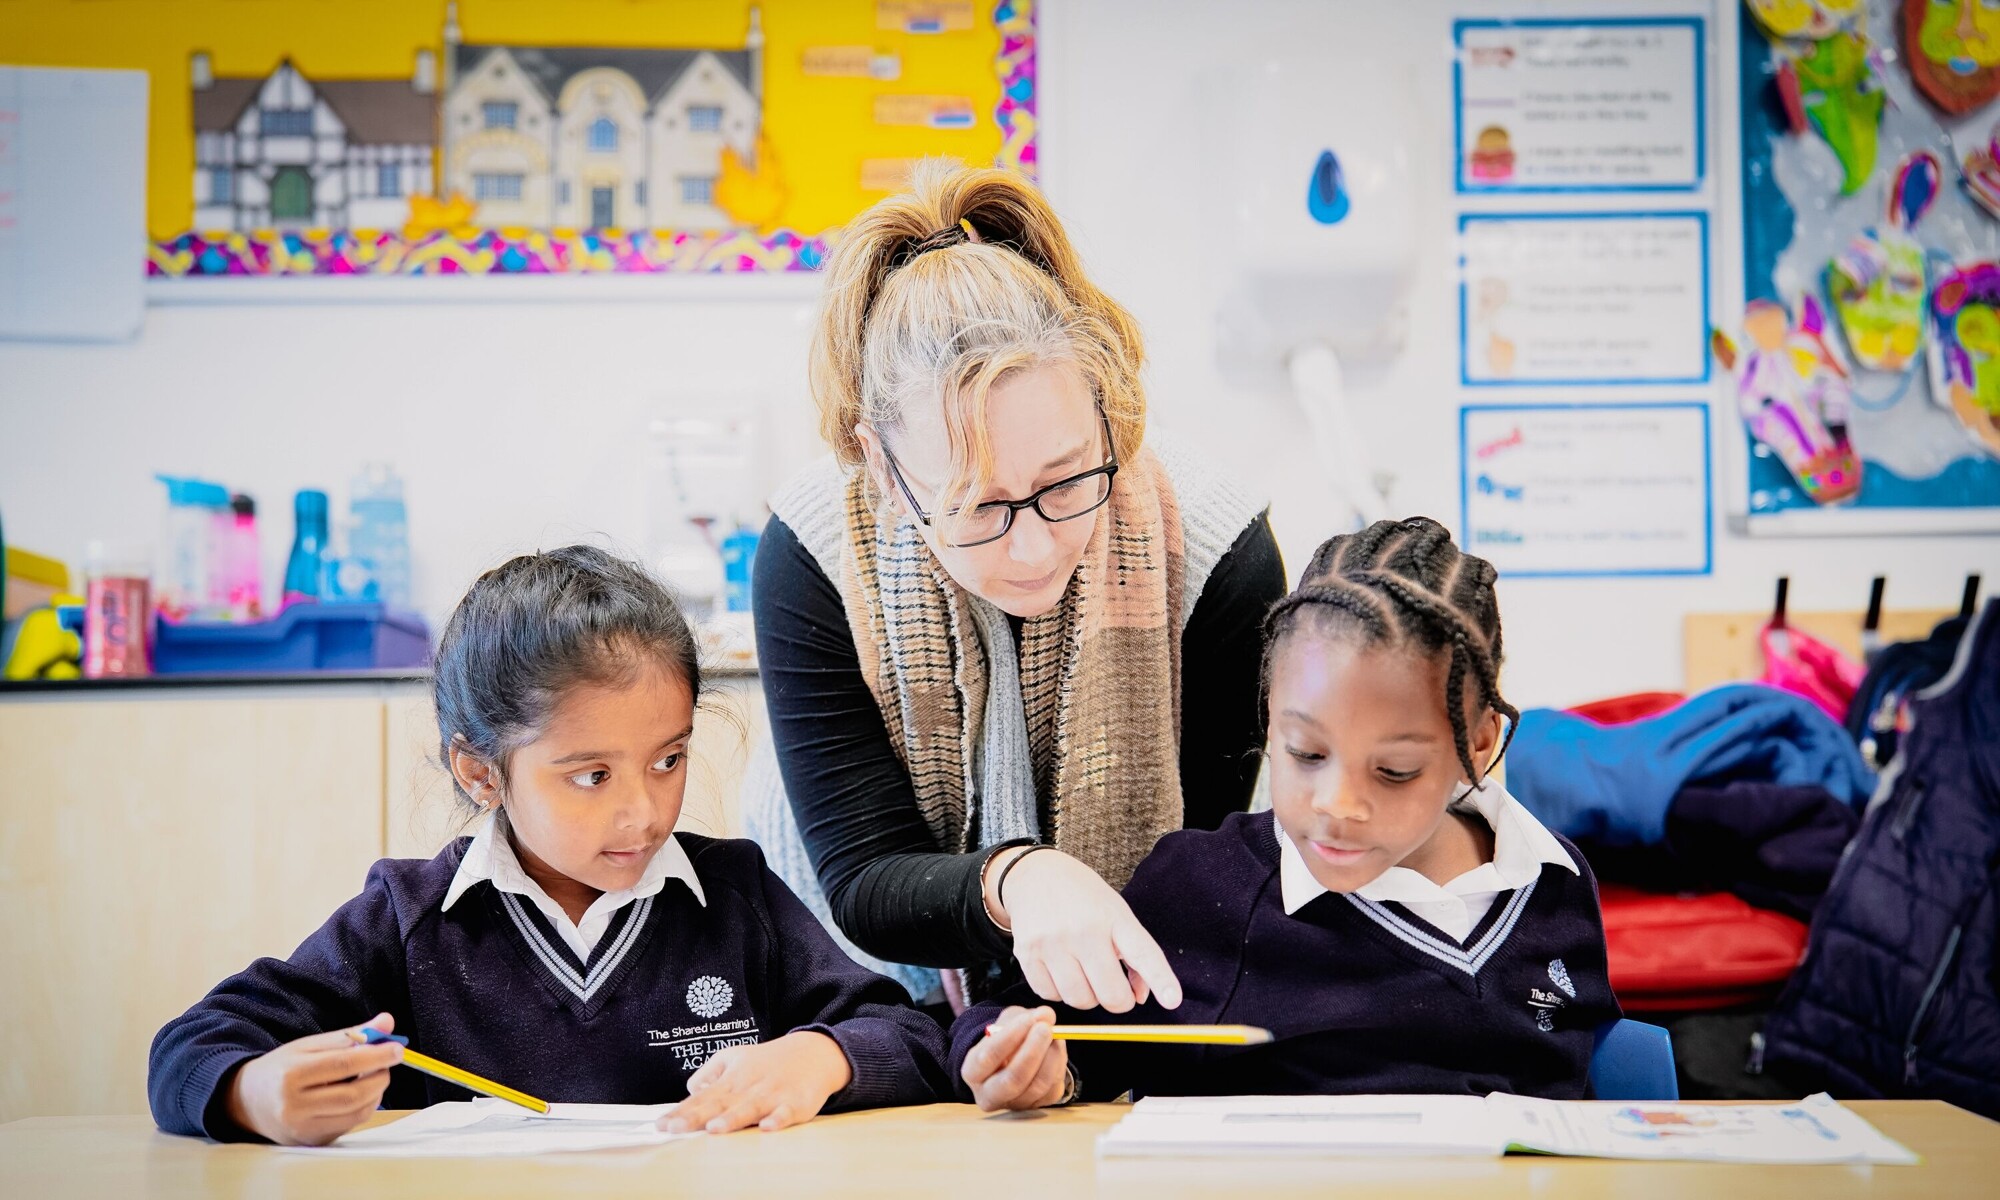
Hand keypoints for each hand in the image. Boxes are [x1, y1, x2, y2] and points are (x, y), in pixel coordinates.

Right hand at [224, 1013, 402, 1145]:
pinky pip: (349, 1125)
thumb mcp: (309, 1045)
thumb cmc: (281, 1068)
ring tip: (373, 1076)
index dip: (375, 1056)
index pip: (341, 1065)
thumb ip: (349, 1036)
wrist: (246, 1101)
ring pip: (355, 1113)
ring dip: (376, 1093)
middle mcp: (294, 1107)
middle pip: (352, 1094)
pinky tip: (360, 1093)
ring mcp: (302, 1129)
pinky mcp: (311, 1142)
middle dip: (379, 1076)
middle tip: (388, 1062)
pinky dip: (363, 1107)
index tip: (397, 1049)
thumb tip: (387, 1022)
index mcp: (291, 1075)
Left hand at [657, 1031, 852, 1133]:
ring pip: (750, 1108)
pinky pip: (786, 1113)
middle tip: (675, 1129)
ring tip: (714, 1128)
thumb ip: (709, 1074)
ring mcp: (772, 1094)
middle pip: (719, 1104)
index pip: (701, 1098)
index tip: (661, 1125)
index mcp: (731, 1079)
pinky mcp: (796, 1103)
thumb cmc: (769, 1061)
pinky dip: (778, 1119)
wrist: (813, 1053)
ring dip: (732, 1118)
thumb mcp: (735, 1057)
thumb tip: (690, 1092)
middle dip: (697, 1117)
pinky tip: (767, 1127)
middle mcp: (748, 1087)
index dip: (681, 1112)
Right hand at [960, 1006, 1068, 1111]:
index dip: (1010, 1037)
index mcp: (972, 1072)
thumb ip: (1024, 1017)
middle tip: (1046, 1028)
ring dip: (1051, 1056)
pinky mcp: (1036, 1107)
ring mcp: (1013, 1105)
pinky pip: (1052, 1089)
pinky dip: (1059, 1065)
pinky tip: (1056, 1048)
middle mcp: (989, 1095)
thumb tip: (1046, 1015)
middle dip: (1032, 1052)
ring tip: (1056, 1034)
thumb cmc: (1005, 1038)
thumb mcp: (1008, 1021)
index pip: (988, 1058)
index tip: (1028, 1019)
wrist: (1010, 1059)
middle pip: (1012, 1080)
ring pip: (1037, 1085)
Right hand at [990, 849, 1181, 1012]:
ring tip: (1084, 974)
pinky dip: (1059, 992)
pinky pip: (1050, 995)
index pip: (1142, 953)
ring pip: (1079, 1000)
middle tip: (1114, 989)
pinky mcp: (1026, 953)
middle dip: (1117, 1000)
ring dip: (1087, 997)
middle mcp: (1083, 930)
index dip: (1160, 979)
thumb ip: (1135, 955)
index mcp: (1114, 917)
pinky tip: (1060, 971)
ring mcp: (1052, 942)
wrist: (1035, 875)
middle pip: (1110, 994)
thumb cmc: (1084, 899)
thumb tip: (1140, 998)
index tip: (1173, 1000)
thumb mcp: (1117, 914)